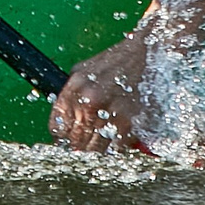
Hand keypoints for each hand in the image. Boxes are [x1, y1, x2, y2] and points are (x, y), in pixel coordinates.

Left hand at [50, 29, 155, 153]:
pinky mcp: (128, 123)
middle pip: (75, 142)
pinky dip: (115, 150)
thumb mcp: (84, 70)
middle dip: (79, 146)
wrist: (147, 54)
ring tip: (101, 145)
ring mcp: (108, 113)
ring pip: (93, 150)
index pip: (58, 127)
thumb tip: (63, 121)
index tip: (67, 141)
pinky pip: (114, 150)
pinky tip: (116, 141)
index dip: (62, 138)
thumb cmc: (117, 62)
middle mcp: (89, 101)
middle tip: (86, 147)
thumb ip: (71, 94)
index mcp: (75, 88)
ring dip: (96, 151)